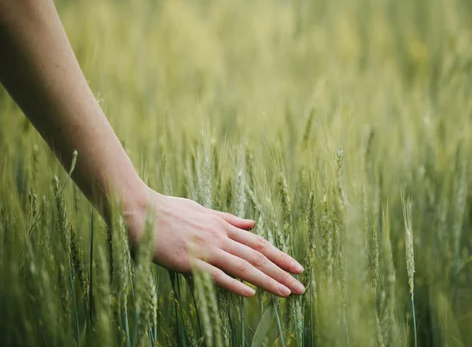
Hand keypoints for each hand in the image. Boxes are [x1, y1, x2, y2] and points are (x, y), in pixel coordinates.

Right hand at [124, 188, 304, 297]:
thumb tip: (252, 223)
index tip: (297, 267)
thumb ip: (229, 219)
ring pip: (243, 266)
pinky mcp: (189, 261)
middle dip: (281, 272)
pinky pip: (216, 274)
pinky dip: (234, 283)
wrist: (139, 210)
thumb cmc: (169, 210)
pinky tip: (251, 292)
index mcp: (223, 226)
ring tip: (286, 293)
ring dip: (267, 280)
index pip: (259, 243)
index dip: (280, 256)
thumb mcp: (204, 211)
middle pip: (257, 256)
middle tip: (301, 286)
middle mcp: (219, 236)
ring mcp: (206, 249)